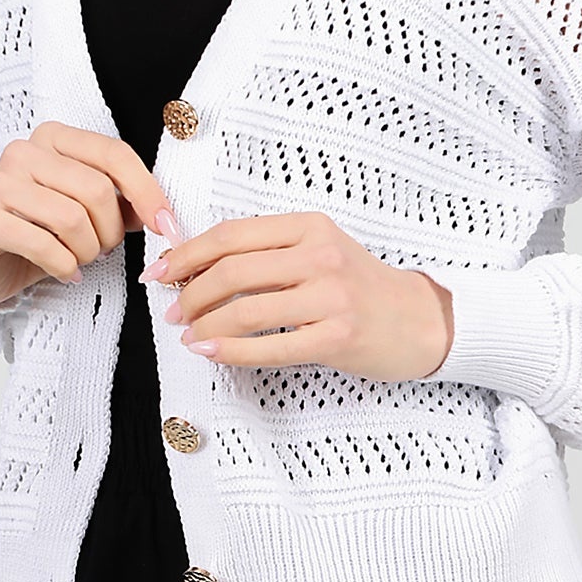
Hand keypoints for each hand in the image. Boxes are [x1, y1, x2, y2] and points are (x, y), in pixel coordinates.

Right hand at [0, 121, 177, 306]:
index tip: (165, 225)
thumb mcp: (89, 212)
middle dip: (111, 231)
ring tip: (80, 259)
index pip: (114, 153)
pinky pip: (44, 245)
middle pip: (96, 190)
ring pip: (72, 218)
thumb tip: (163, 214)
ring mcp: (0, 182)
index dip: (147, 191)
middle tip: (102, 249)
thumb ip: (124, 204)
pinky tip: (65, 272)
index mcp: (54, 137)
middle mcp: (24, 151)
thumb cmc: (42, 231)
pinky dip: (64, 266)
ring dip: (87, 251)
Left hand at [145, 210, 454, 381]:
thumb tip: (196, 264)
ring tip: (189, 337)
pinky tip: (211, 354)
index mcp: (309, 226)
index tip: (160, 272)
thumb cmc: (360, 287)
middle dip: (190, 294)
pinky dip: (231, 352)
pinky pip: (270, 346)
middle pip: (232, 272)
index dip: (187, 254)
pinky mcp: (337, 337)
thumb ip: (268, 252)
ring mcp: (331, 297)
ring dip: (205, 327)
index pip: (231, 235)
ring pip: (245, 310)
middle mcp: (320, 255)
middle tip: (174, 313)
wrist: (421, 319)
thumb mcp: (319, 250)